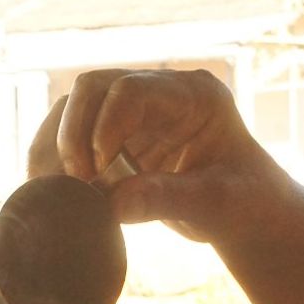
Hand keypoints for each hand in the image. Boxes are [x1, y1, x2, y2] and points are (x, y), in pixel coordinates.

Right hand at [25, 69, 285, 244]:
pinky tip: (61, 197)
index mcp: (194, 95)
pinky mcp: (116, 138)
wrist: (246, 215)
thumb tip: (111, 204)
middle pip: (92, 88)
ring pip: (72, 109)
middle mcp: (159, 94)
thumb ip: (170, 198)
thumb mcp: (219, 205)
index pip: (131, 90)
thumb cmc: (246, 205)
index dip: (104, 128)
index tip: (100, 175)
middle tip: (78, 184)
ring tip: (61, 195)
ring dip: (57, 149)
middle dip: (73, 134)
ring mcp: (134, 114)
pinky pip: (71, 138)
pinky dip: (56, 164)